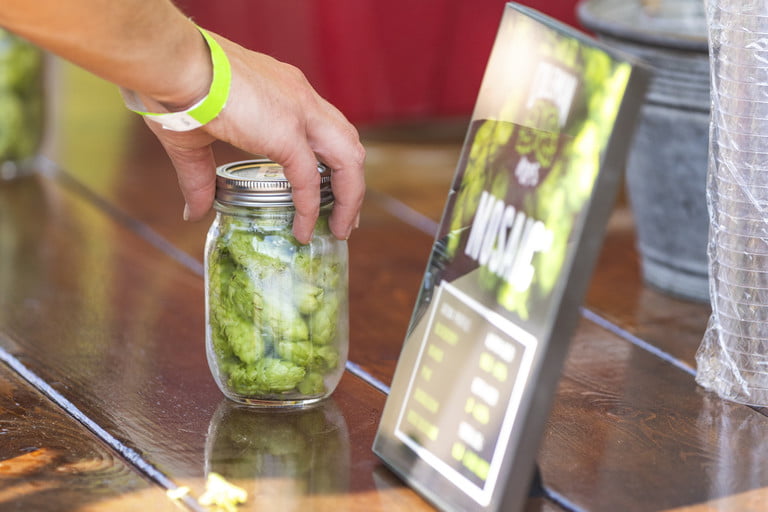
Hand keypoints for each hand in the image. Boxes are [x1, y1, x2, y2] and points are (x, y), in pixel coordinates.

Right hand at [145, 33, 364, 243]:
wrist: (170, 62)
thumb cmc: (175, 86)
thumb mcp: (194, 138)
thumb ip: (200, 178)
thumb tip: (194, 212)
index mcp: (285, 91)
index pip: (326, 126)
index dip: (334, 160)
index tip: (331, 190)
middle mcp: (301, 97)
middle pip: (349, 143)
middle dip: (353, 183)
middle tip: (347, 217)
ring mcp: (299, 112)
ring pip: (348, 159)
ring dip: (349, 197)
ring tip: (340, 229)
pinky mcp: (286, 131)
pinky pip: (309, 178)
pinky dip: (310, 207)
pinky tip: (304, 230)